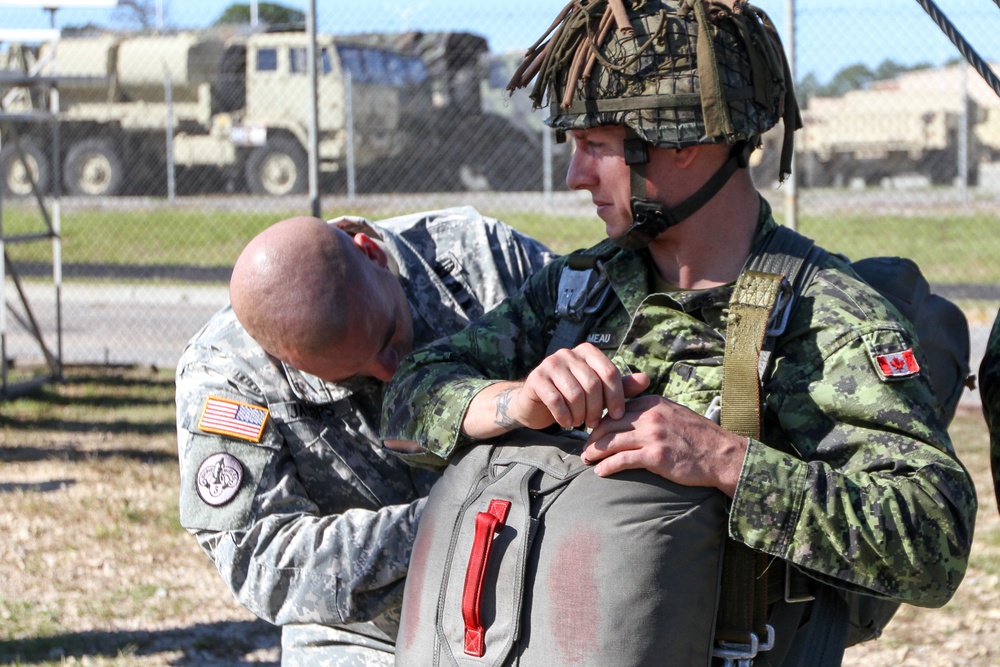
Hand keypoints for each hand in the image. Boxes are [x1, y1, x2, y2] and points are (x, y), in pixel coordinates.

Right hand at [513, 343, 649, 429]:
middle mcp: (568, 353)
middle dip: (597, 409)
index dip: (616, 396)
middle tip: (595, 423)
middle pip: (592, 384)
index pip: (609, 372)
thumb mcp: (600, 393)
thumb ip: (621, 387)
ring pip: (575, 393)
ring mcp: (550, 363)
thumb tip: (646, 379)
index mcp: (587, 352)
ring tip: (580, 423)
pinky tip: (567, 423)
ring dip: (580, 414)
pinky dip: (564, 416)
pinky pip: (556, 400)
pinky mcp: (536, 378)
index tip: (618, 416)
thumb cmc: (574, 397)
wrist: (537, 404)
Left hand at [581, 395, 747, 495]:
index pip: (615, 408)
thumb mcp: (673, 413)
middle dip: (592, 437)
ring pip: (611, 442)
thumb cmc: (698, 437)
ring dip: (594, 452)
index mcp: (652, 403)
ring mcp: (652, 436)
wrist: (722, 455)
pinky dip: (607, 466)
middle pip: (608, 424)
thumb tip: (628, 418)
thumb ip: (651, 413)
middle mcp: (650, 416)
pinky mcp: (656, 456)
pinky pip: (622, 460)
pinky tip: (600, 472)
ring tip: (586, 460)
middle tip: (584, 449)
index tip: (592, 432)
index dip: (600, 421)